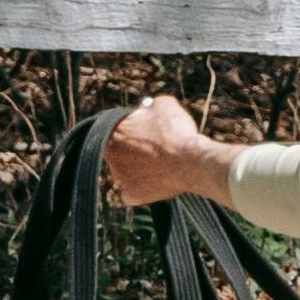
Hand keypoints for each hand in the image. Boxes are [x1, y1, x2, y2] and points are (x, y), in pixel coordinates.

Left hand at [96, 94, 235, 208]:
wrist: (190, 160)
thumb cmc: (176, 131)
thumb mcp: (166, 105)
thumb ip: (152, 104)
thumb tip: (150, 106)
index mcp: (112, 132)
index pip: (116, 130)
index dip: (133, 129)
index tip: (147, 131)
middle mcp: (110, 156)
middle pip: (119, 152)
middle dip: (133, 150)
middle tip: (155, 148)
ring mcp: (119, 177)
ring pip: (125, 172)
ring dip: (138, 169)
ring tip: (162, 165)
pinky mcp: (132, 194)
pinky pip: (131, 193)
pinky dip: (141, 189)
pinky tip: (155, 182)